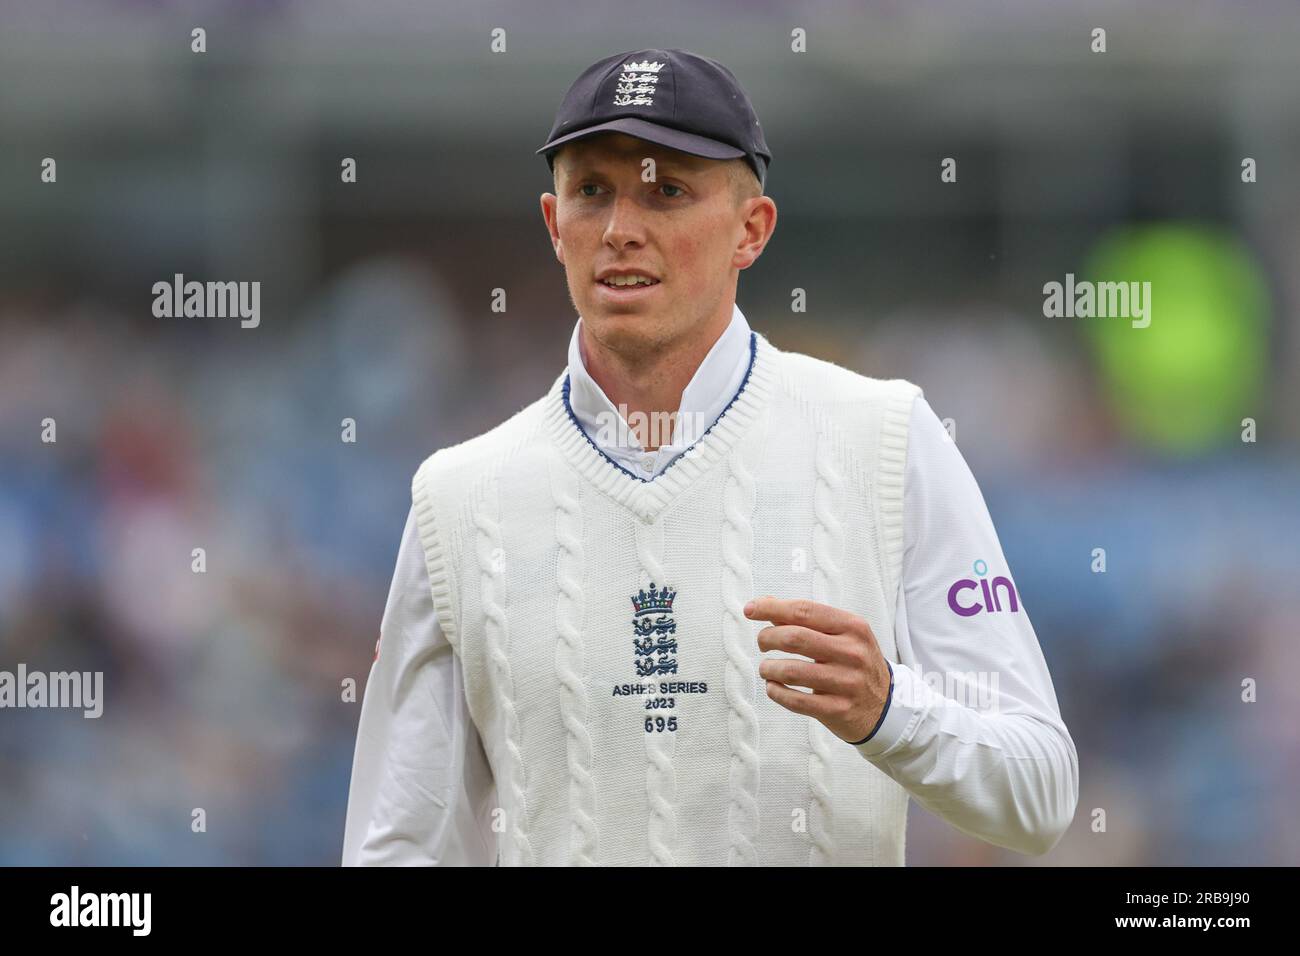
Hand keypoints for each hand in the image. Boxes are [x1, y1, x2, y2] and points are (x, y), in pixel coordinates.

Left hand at [745, 596, 891, 743]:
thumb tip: (768, 604)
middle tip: (762, 642)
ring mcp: (847, 683)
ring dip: (768, 668)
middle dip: (767, 638)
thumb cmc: (855, 665)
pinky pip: (796, 700)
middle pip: (794, 638)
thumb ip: (807, 620)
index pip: (805, 611)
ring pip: (791, 671)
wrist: (886, 707)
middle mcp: (852, 653)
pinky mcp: (838, 710)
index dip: (772, 608)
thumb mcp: (843, 636)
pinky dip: (776, 692)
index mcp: (853, 627)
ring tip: (766, 668)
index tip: (750, 609)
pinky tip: (773, 687)